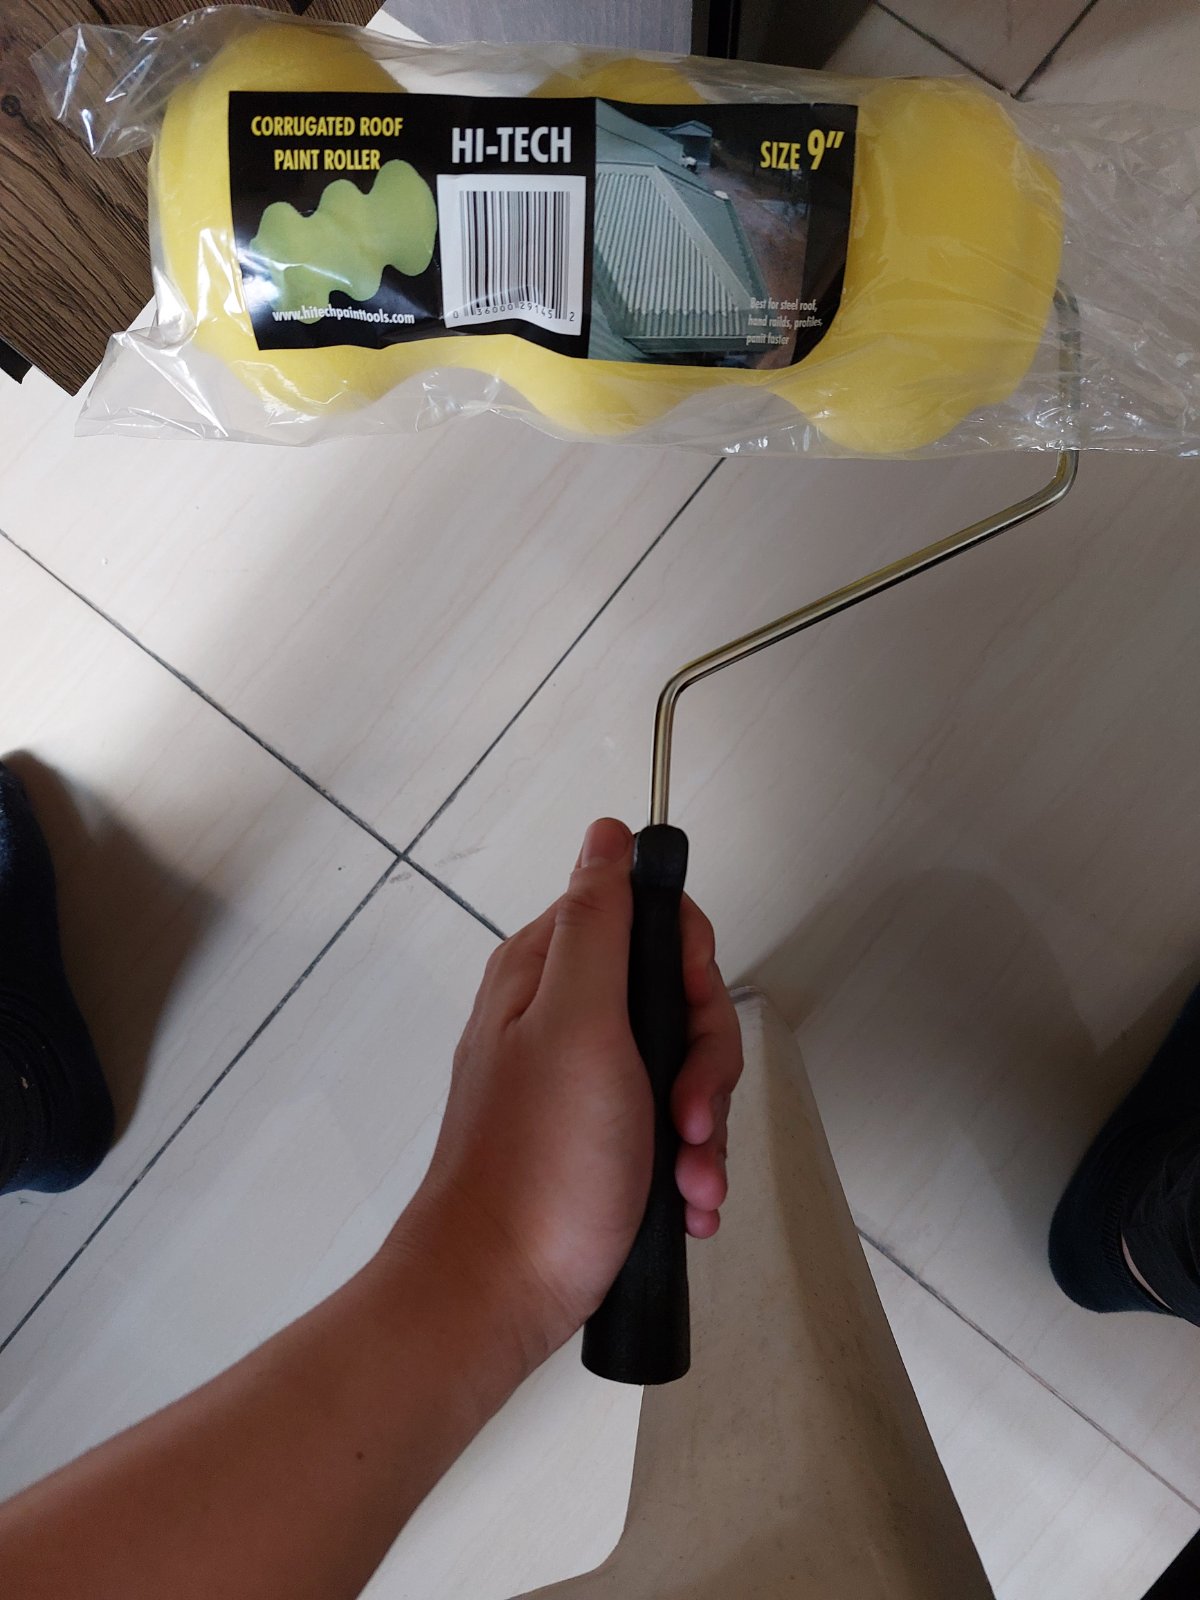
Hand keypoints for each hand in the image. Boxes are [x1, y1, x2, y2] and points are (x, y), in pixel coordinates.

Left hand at [409, 817, 742, 1360]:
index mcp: (549, 972)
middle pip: (679, 999)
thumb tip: (608, 833)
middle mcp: (565, 1015)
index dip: (690, 965)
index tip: (689, 1017)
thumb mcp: (577, 1024)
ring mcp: (586, 1081)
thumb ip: (599, 924)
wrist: (500, 1294)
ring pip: (685, 1069)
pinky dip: (691, 1166)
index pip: (651, 917)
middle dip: (705, 1065)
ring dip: (705, 1129)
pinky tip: (688, 1203)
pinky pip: (674, 1128)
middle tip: (686, 1119)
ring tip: (690, 1183)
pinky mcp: (603, 1138)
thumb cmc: (539, 1164)